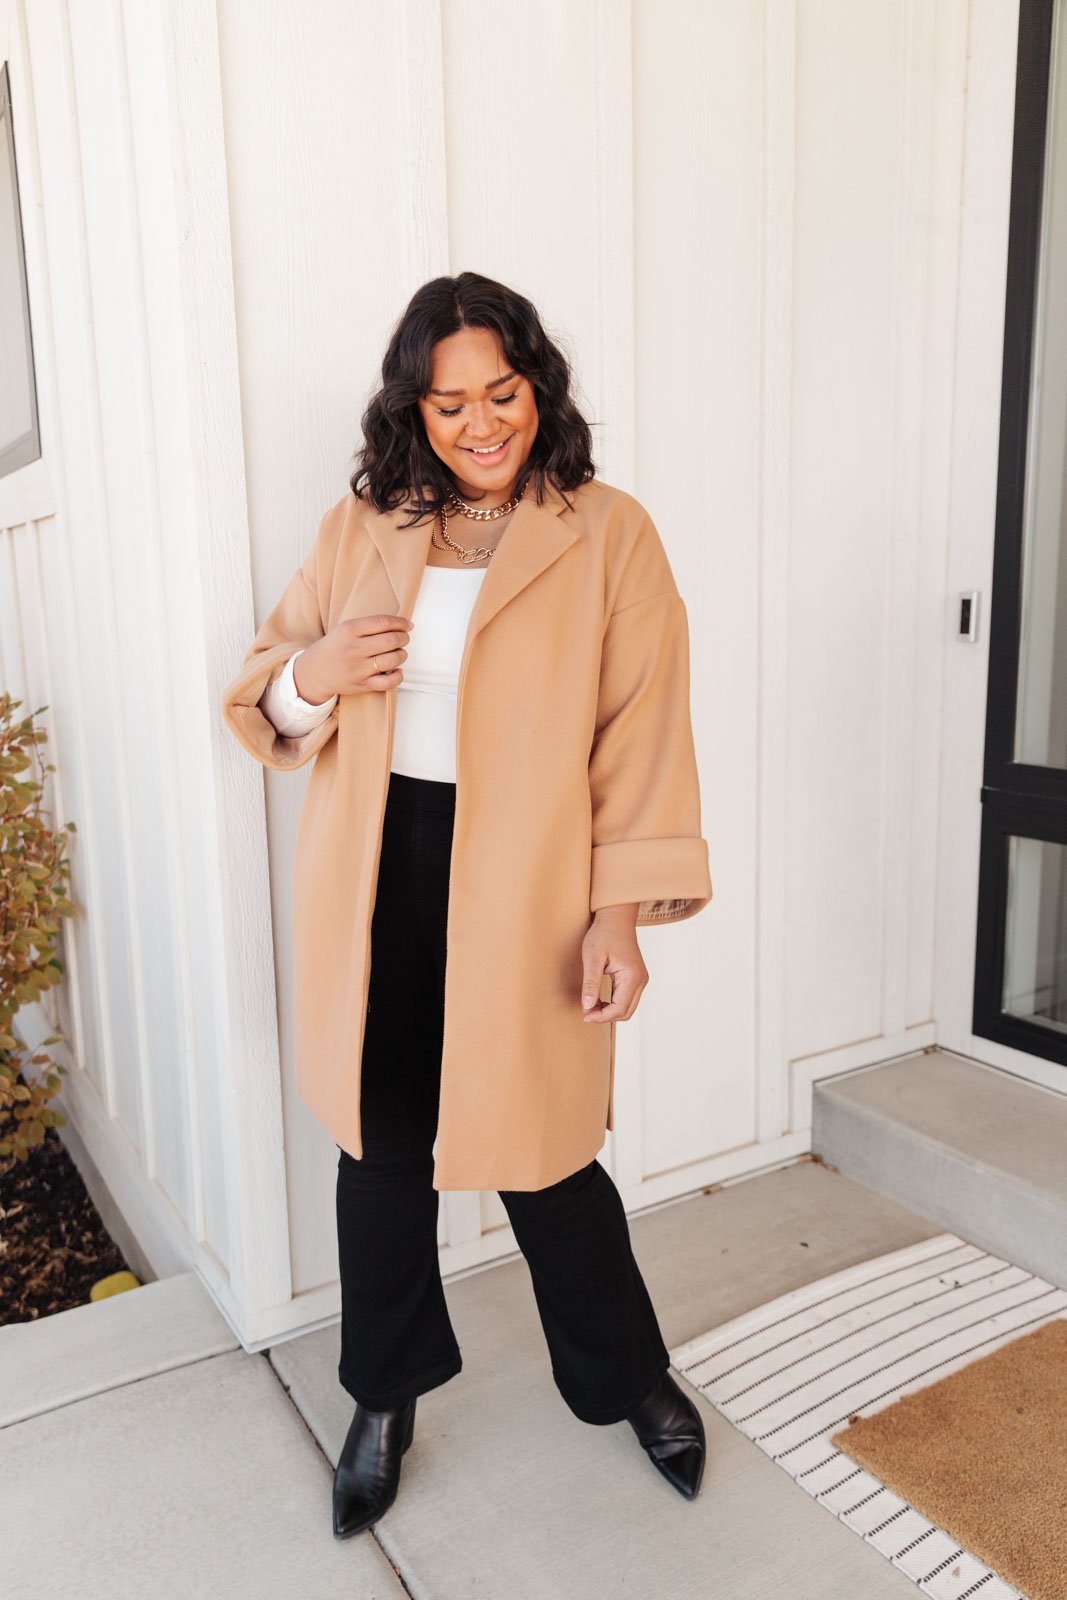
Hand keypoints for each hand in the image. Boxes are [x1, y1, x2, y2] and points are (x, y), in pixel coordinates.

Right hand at [293, 614, 414, 701]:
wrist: (315, 671)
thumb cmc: (336, 647)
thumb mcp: (345, 629)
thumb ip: (369, 626)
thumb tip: (400, 625)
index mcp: (350, 630)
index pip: (383, 622)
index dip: (401, 623)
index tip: (408, 625)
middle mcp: (354, 648)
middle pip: (391, 640)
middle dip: (404, 638)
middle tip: (404, 639)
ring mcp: (358, 668)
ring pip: (393, 660)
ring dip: (402, 654)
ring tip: (400, 653)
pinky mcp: (362, 684)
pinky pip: (388, 682)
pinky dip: (398, 676)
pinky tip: (397, 670)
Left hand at [580, 906, 647, 1021]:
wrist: (616, 918)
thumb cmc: (604, 934)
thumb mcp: (592, 958)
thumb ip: (590, 983)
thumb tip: (587, 1007)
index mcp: (632, 976)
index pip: (619, 1009)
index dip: (601, 1016)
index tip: (584, 1015)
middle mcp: (641, 980)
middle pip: (626, 1012)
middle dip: (606, 1016)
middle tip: (586, 1012)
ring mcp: (640, 979)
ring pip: (628, 1007)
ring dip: (610, 1011)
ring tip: (590, 1005)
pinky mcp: (636, 977)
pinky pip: (627, 998)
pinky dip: (614, 1003)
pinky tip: (599, 999)